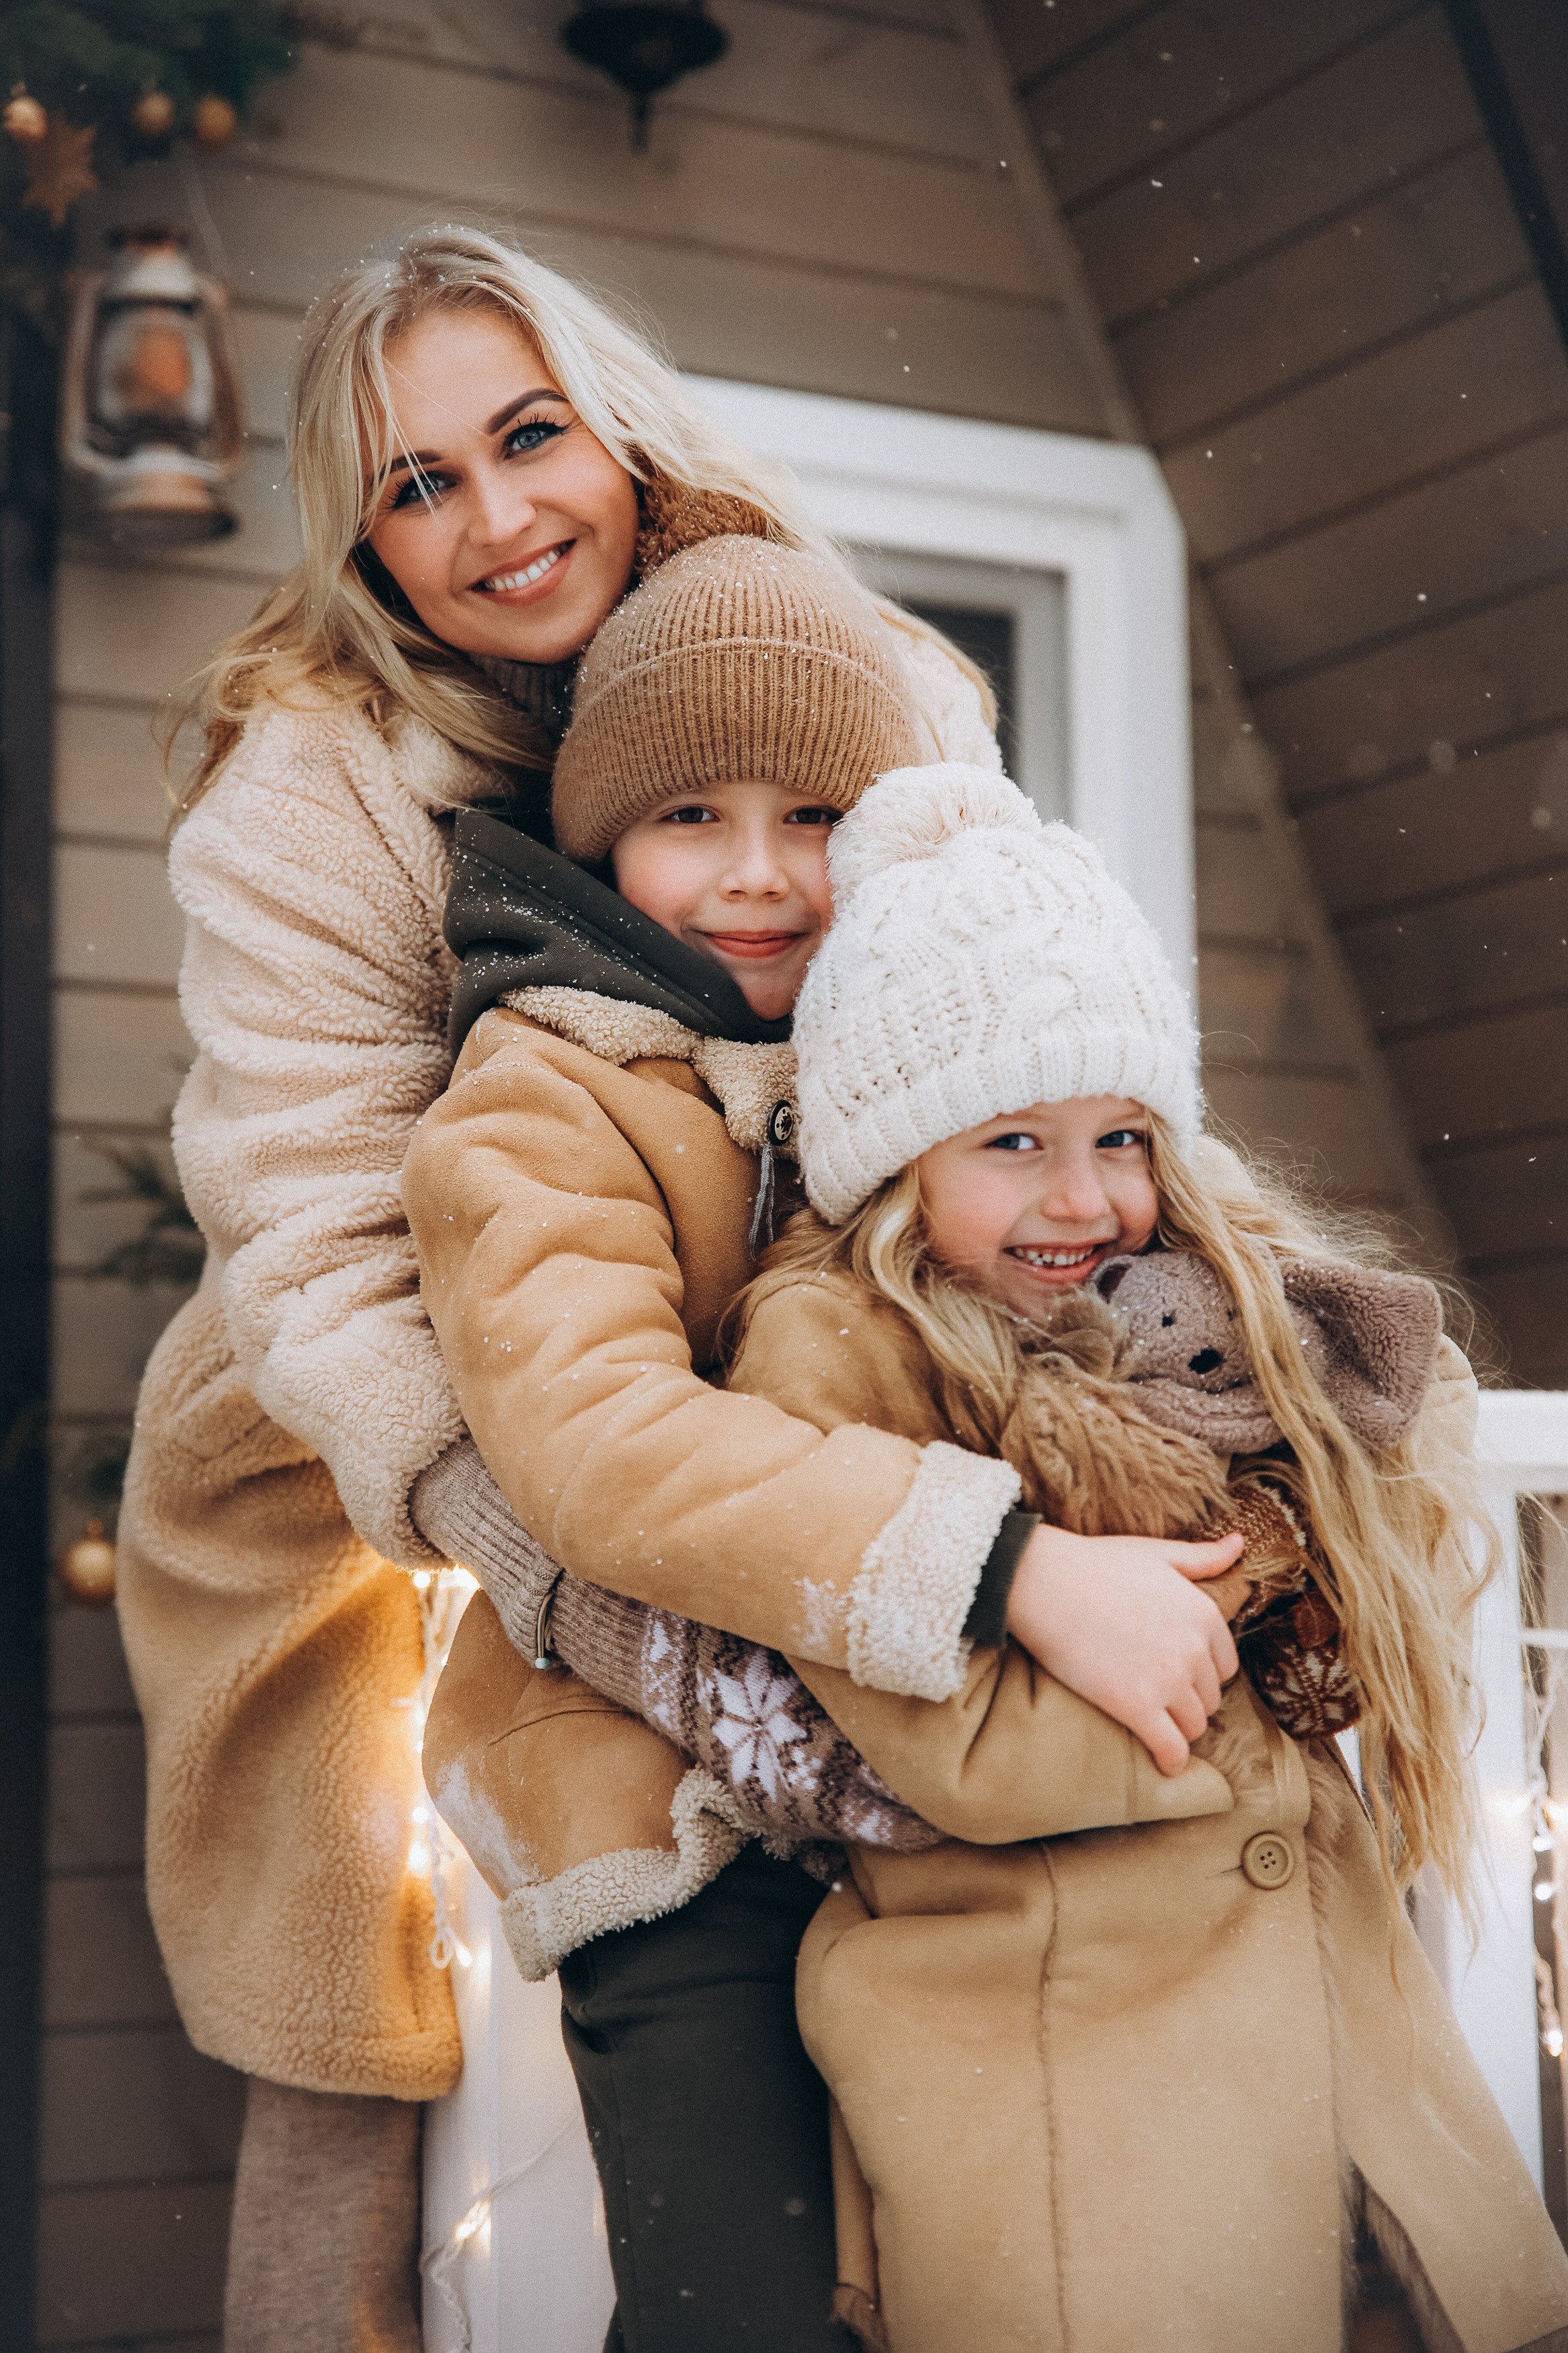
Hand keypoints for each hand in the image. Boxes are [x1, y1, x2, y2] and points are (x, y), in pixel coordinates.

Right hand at [1004, 1524, 1243, 1776]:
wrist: (1045, 1583)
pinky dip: (1171, 1759)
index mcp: (1204, 1614)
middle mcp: (1194, 1650)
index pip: (1225, 1665)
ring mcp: (1167, 1681)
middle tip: (1161, 1698)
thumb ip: (1202, 1557)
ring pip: (1194, 1725)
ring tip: (1160, 1725)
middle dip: (1189, 1700)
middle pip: (1210, 1698)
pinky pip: (1171, 1748)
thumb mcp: (1156, 1553)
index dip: (1202, 1673)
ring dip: (1179, 1728)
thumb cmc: (1096, 1564)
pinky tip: (1164, 1762)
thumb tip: (1240, 1543)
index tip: (1180, 1674)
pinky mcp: (1136, 1706)